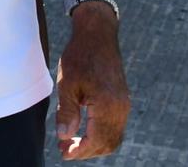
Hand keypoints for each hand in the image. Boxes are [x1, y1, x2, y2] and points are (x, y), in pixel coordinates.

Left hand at [56, 7, 129, 157]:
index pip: (96, 140)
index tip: (63, 153)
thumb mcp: (67, 84)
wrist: (97, 34)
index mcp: (107, 104)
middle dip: (86, 151)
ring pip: (114, 138)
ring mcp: (124, 105)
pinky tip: (83, 130)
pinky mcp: (122, 101)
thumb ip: (67, 112)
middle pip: (107, 143)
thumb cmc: (79, 56)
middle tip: (64, 149)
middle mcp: (120, 108)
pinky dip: (101, 134)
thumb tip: (64, 136)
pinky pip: (116, 127)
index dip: (80, 151)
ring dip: (94, 145)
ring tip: (71, 141)